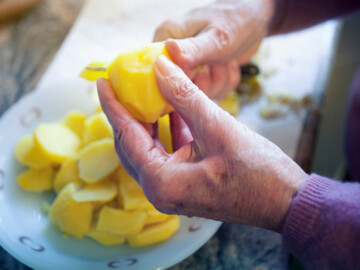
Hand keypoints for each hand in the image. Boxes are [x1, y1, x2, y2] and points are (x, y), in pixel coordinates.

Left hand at [97, 56, 306, 231]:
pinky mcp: (185, 184)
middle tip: (120, 86)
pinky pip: (166, 154)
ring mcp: (173, 190)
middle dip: (126, 113)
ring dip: (147, 122)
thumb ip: (184, 96)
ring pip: (148, 149)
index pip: (126, 137)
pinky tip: (170, 110)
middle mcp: (161, 191)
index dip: (113, 106)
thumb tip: (161, 68)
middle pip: (132, 145)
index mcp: (163, 183)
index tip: (103, 83)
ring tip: (144, 94)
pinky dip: (166, 132)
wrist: (285, 201)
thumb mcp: (217, 127)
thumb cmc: (257, 173)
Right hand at [153, 0, 276, 99]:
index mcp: (165, 40)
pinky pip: (210, 94)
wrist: (255, 19)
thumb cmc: (234, 21)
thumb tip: (167, 54)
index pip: (159, 74)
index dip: (182, 80)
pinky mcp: (200, 76)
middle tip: (218, 62)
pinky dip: (224, 82)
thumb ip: (192, 49)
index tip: (201, 71)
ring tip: (226, 59)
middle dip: (205, 81)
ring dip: (219, 80)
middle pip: (179, 88)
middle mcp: (172, 55)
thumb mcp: (215, 37)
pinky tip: (228, 65)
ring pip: (197, 94)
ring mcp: (186, 67)